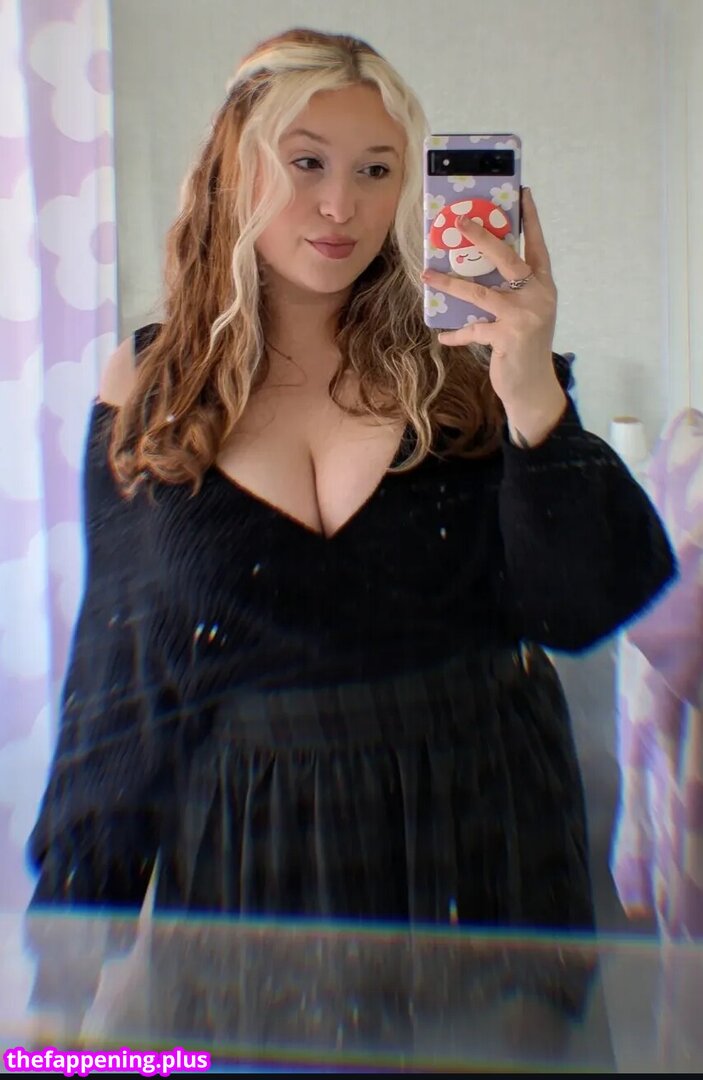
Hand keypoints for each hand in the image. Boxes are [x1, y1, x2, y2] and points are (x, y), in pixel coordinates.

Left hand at [421, 188, 565, 446]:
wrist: (533, 388)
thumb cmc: (524, 349)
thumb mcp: (524, 316)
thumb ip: (508, 294)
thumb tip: (474, 275)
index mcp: (543, 286)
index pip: (537, 245)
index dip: (531, 219)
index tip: (522, 192)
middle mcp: (538, 296)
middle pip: (508, 258)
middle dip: (483, 237)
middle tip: (460, 221)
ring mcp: (524, 316)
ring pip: (482, 292)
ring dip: (451, 283)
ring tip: (427, 275)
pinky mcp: (508, 337)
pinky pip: (473, 329)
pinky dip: (457, 332)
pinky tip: (443, 334)